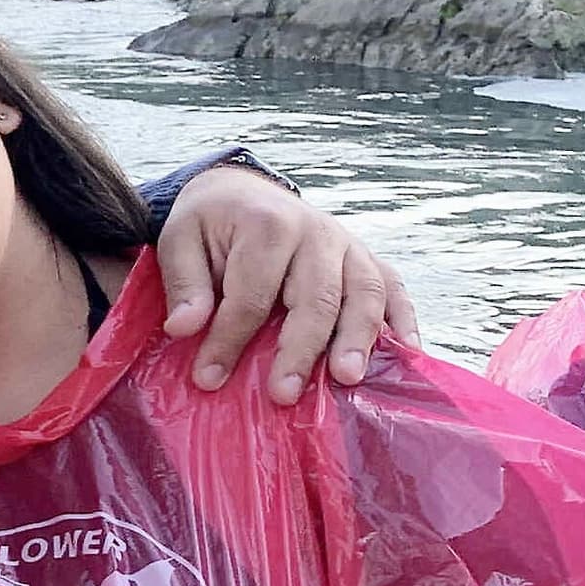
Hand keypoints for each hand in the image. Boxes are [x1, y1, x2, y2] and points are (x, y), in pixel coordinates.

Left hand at [153, 163, 415, 402]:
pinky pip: (394, 289)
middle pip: (316, 296)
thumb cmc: (209, 225)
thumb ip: (184, 284)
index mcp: (267, 225)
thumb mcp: (179, 241)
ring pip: (364, 294)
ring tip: (346, 379)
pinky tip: (406, 354)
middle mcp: (317, 233)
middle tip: (284, 394)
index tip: (208, 378)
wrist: (243, 191)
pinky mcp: (367, 260)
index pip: (252, 294)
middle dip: (300, 349)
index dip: (230, 338)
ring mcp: (349, 246)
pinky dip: (403, 321)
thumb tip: (184, 328)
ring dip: (358, 339)